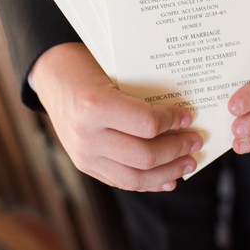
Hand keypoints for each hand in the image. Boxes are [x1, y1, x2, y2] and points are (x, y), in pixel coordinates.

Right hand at [30, 43, 200, 191]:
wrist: (52, 75)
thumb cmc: (91, 65)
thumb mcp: (117, 69)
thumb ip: (146, 93)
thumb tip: (185, 112)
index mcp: (95, 106)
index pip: (147, 124)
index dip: (174, 121)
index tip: (190, 116)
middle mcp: (87, 135)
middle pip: (145, 155)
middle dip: (177, 149)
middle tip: (197, 140)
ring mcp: (84, 155)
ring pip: (135, 177)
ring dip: (168, 172)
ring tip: (189, 162)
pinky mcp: (85, 165)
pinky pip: (121, 181)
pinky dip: (149, 183)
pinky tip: (168, 180)